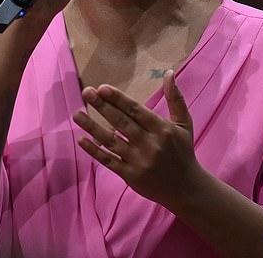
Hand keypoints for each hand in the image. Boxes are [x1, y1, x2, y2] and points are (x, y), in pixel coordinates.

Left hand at [73, 70, 198, 209]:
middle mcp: (149, 144)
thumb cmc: (183, 151)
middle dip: (102, 106)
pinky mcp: (130, 175)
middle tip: (86, 92)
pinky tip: (81, 140)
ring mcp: (138, 161)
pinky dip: (94, 151)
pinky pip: (109, 161)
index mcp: (161, 129)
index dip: (118, 98)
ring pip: (111, 141)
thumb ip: (175, 98)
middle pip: (121, 122)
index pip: (136, 110)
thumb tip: (169, 72)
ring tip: (77, 114)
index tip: (102, 87)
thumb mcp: (184, 123)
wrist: (185, 188)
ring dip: (92, 127)